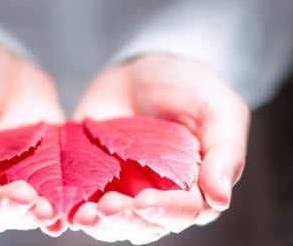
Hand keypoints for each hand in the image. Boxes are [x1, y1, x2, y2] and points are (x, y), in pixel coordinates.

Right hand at [0, 41, 64, 236]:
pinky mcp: (33, 173)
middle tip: (24, 196)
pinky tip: (61, 209)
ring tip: (45, 208)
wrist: (1, 62)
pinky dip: (51, 207)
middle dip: (2, 211)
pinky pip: (41, 197)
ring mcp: (3, 180)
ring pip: (11, 213)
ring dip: (26, 216)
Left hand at [71, 54, 249, 243]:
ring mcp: (128, 188)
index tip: (143, 202)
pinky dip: (76, 211)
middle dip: (126, 219)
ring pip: (116, 222)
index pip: (185, 210)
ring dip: (100, 224)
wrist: (142, 69)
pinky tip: (67, 210)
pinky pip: (88, 203)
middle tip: (107, 206)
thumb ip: (225, 151)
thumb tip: (220, 199)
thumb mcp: (216, 108)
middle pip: (147, 224)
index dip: (165, 211)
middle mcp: (161, 194)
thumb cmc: (188, 86)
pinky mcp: (98, 177)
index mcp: (197, 184)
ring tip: (83, 214)